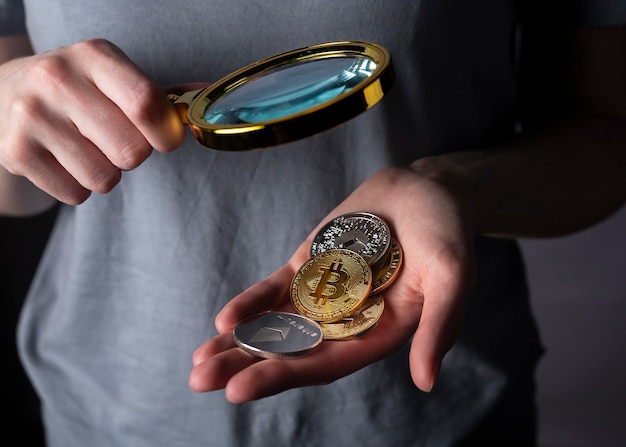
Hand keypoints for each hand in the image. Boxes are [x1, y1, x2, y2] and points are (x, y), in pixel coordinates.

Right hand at [0, 39, 184, 204]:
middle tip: (115, 141)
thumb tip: (212, 102)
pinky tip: (65, 161)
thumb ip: (162, 96)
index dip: (166, 134)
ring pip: (105, 178)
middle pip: (131, 151)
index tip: (165, 140)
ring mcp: (31, 115)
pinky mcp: (16, 152)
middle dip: (134, 155)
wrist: (6, 94)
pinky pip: (77, 194)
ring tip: (88, 149)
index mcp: (94, 56)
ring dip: (107, 174)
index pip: (147, 104)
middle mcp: (58, 79)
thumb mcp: (115, 77)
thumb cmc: (79, 91)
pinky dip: (79, 187)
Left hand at [189, 164, 476, 402]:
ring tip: (197, 362)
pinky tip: (223, 319)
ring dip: (238, 342)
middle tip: (200, 380)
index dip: (283, 376)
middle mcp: (346, 322)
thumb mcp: (451, 276)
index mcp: (378, 333)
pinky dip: (251, 304)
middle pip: (291, 350)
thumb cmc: (447, 232)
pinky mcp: (309, 266)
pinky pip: (276, 288)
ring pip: (276, 324)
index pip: (325, 364)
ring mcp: (323, 294)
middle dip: (246, 366)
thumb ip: (439, 326)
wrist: (427, 189)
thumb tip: (426, 381)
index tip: (238, 390)